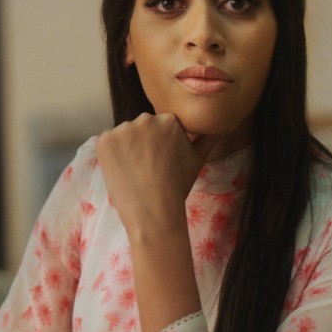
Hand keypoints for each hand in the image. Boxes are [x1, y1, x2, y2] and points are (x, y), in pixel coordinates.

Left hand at [96, 113, 217, 234]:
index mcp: (169, 120)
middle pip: (142, 128)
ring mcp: (123, 128)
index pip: (160, 126)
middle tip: (149, 169)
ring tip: (136, 172)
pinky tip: (123, 171)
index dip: (159, 146)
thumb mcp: (198, 159)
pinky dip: (112, 155)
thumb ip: (209, 137)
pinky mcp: (106, 140)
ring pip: (124, 135)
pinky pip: (108, 143)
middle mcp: (146, 118)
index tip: (161, 163)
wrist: (154, 213)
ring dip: (127, 149)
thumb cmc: (177, 187)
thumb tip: (225, 124)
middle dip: (143, 144)